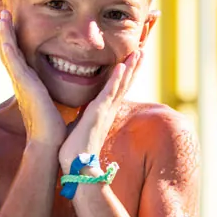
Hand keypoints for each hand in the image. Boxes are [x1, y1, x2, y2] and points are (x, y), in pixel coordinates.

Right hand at [0, 11, 64, 147]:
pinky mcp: (23, 85)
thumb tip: (57, 85)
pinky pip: (13, 63)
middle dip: (5, 32)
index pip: (17, 56)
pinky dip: (7, 48)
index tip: (11, 24)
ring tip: (1, 17)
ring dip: (3, 35)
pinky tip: (4, 37)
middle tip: (2, 13)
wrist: (50, 140)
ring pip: (8, 53)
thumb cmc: (52, 123)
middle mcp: (20, 81)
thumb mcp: (50, 99)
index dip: (12, 40)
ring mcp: (19, 82)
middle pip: (8, 51)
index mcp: (27, 83)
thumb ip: (50, 90)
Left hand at [59, 49, 142, 170]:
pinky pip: (110, 92)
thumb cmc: (73, 150)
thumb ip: (79, 118)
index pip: (117, 88)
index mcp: (103, 111)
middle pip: (125, 83)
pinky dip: (117, 79)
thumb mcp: (77, 127)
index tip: (131, 60)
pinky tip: (122, 66)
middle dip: (134, 66)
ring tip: (139, 51)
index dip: (126, 74)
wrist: (75, 166)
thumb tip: (74, 118)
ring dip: (130, 68)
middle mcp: (108, 109)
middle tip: (142, 50)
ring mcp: (105, 110)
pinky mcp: (99, 113)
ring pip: (122, 84)